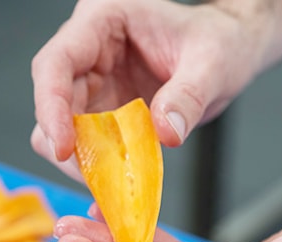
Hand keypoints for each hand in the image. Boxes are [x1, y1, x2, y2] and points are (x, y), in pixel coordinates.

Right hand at [31, 0, 281, 178]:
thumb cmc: (220, 41)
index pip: (57, 62)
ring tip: (114, 180)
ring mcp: (100, 81)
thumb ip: (188, 96)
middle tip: (95, 177)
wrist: (230, 51)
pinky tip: (124, 177)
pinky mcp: (111, 108)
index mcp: (105, 21)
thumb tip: (166, 132)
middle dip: (69, 142)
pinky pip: (95, 140)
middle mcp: (93, 51)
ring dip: (86, 156)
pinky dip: (105, 162)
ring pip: (69, 125)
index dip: (51, 106)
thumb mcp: (212, 64)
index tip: (63, 146)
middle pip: (56, 99)